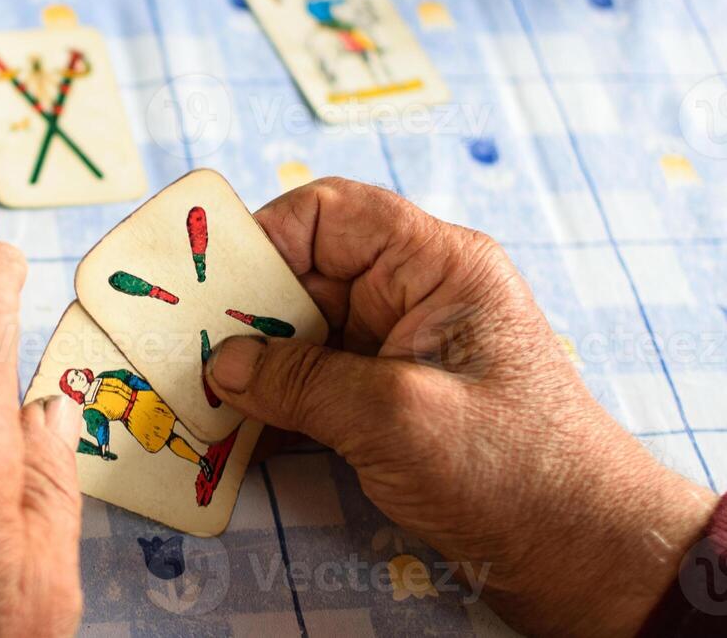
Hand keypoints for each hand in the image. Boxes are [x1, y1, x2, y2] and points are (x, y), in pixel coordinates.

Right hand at [204, 178, 716, 635]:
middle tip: (183, 347)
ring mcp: (401, 350)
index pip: (331, 214)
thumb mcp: (397, 418)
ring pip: (303, 331)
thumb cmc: (514, 471)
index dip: (265, 237)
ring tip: (199, 392)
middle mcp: (415, 296)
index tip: (209, 284)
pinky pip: (315, 382)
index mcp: (436, 266)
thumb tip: (221, 364)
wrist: (585, 556)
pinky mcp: (390, 402)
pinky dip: (275, 401)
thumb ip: (301, 382)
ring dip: (252, 363)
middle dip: (245, 310)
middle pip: (306, 273)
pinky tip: (236, 427)